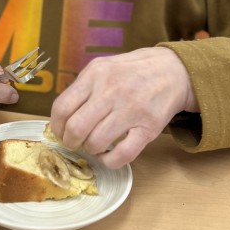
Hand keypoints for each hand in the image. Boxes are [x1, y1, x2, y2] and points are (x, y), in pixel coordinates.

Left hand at [50, 48, 198, 168]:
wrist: (172, 71)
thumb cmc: (132, 72)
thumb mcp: (103, 67)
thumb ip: (82, 88)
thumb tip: (61, 117)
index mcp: (96, 74)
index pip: (63, 107)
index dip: (56, 126)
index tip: (60, 132)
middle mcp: (112, 91)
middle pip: (76, 128)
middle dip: (70, 142)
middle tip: (75, 142)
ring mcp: (131, 109)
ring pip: (96, 142)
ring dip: (90, 150)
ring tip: (94, 145)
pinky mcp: (148, 127)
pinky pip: (122, 154)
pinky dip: (110, 161)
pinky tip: (108, 156)